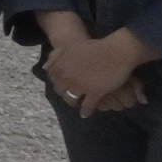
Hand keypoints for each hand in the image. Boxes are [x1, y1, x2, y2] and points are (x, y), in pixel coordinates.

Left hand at [36, 17, 152, 115]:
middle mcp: (67, 76)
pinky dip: (85, 111)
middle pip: (61, 92)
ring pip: (72, 100)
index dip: (59, 84)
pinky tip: (85, 113)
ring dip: (74, 103)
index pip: (53, 81)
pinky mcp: (95, 92)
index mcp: (60, 65)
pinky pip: (87, 107)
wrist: (116, 50)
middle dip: (65, 94)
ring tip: (77, 105)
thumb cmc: (96, 47)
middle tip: (71, 96)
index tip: (64, 86)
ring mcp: (80, 85)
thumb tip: (45, 68)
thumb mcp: (71, 48)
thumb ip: (56, 57)